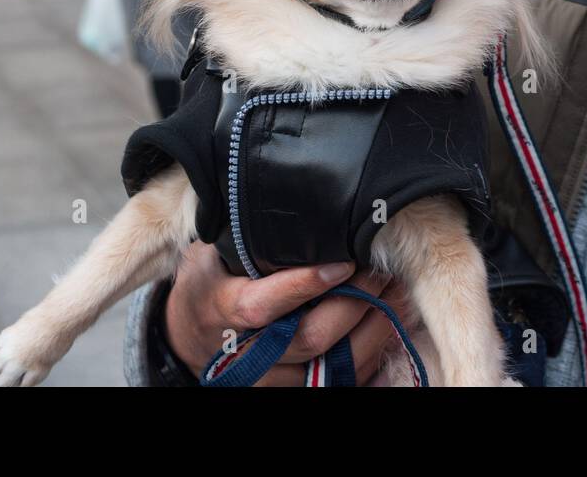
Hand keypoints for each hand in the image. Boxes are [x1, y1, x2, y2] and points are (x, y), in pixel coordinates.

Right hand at [165, 242, 411, 385]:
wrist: (191, 337)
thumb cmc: (208, 283)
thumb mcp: (208, 254)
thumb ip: (239, 236)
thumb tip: (283, 196)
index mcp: (221, 311)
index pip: (262, 306)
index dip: (305, 287)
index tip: (343, 263)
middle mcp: (245, 355)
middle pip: (310, 338)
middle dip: (355, 303)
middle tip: (382, 270)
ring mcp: (270, 380)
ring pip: (333, 366)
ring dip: (373, 329)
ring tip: (396, 292)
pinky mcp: (292, 390)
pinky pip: (342, 381)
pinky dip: (371, 353)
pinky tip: (389, 322)